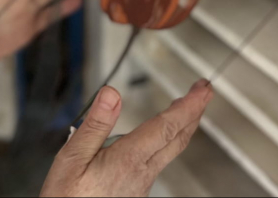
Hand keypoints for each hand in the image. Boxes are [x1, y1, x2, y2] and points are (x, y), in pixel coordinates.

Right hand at [41, 81, 212, 196]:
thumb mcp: (72, 157)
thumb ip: (95, 124)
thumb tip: (111, 94)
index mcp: (128, 159)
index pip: (166, 126)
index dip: (188, 105)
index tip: (202, 89)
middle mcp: (141, 172)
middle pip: (177, 138)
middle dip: (194, 111)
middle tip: (204, 91)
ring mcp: (141, 183)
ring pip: (170, 150)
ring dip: (182, 126)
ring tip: (185, 109)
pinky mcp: (136, 190)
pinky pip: (158, 160)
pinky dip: (166, 141)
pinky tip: (158, 138)